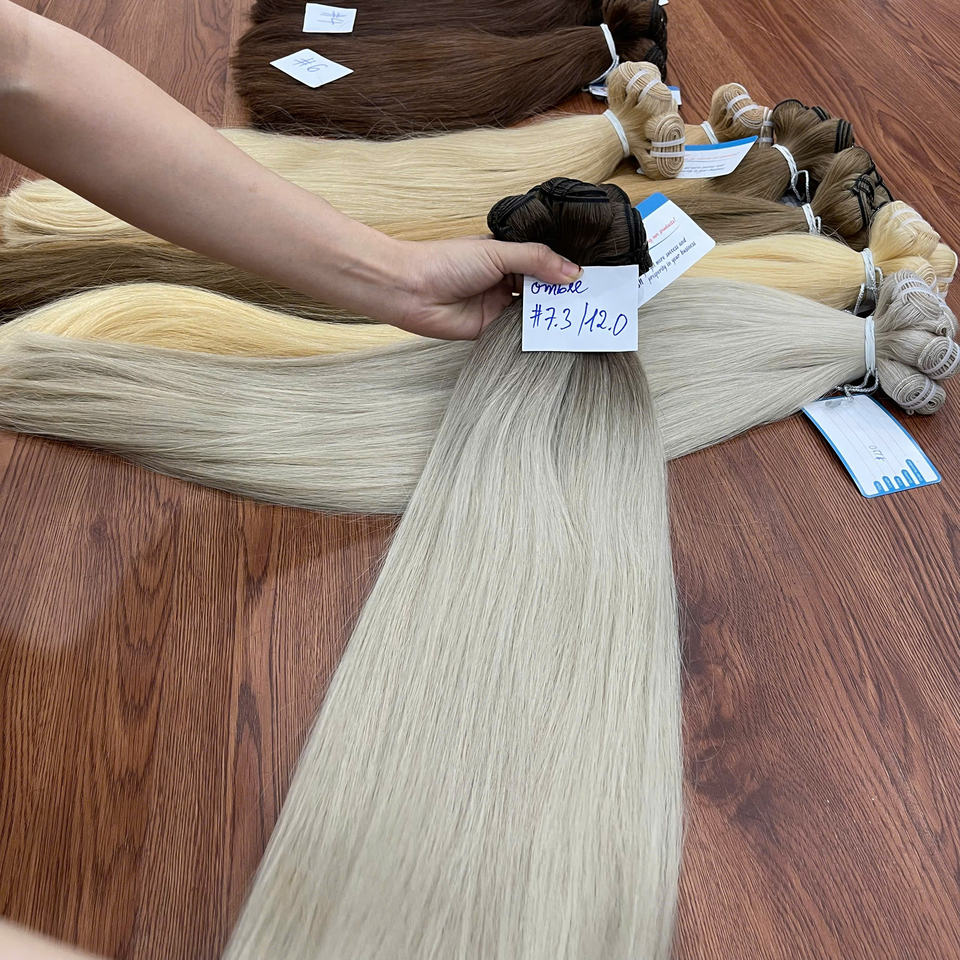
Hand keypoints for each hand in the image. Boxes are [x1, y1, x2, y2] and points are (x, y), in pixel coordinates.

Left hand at [390, 236, 582, 339]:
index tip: (592, 277)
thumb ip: (536, 260)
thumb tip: (573, 272)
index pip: (544, 262)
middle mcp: (505, 280)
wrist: (411, 291)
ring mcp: (498, 305)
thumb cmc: (446, 262)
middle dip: (564, 295)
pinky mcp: (491, 329)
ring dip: (552, 315)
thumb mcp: (497, 253)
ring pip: (533, 312)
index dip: (566, 270)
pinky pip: (519, 332)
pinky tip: (555, 333)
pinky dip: (535, 333)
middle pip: (542, 289)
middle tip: (593, 300)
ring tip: (582, 317)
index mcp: (506, 255)